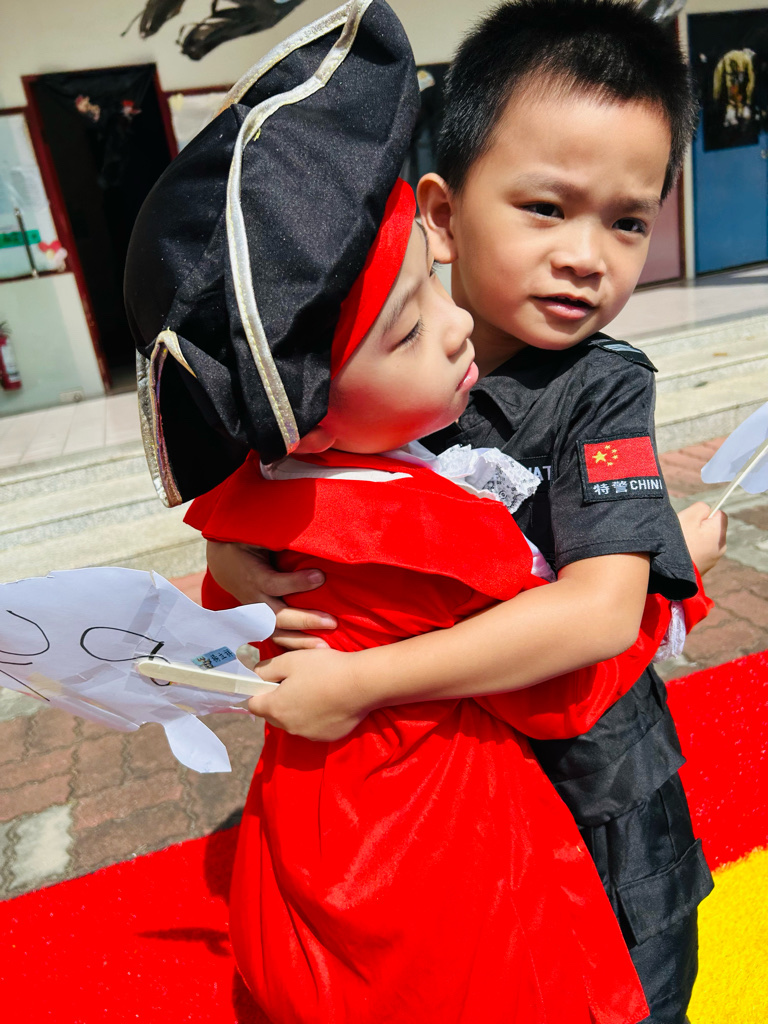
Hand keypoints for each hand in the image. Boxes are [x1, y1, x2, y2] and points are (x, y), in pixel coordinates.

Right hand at [206, 541, 336, 648]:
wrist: (224, 562)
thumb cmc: (248, 546)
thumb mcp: (258, 538)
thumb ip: (277, 540)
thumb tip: (306, 534)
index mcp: (253, 575)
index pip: (274, 583)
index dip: (296, 582)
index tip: (320, 576)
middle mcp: (253, 598)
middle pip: (277, 615)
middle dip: (304, 619)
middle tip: (331, 622)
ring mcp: (255, 613)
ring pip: (276, 632)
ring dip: (300, 641)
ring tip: (324, 647)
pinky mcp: (259, 622)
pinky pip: (276, 637)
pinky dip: (293, 646)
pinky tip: (312, 653)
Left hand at [238, 645, 369, 741]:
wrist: (361, 684)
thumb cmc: (323, 668)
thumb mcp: (290, 660)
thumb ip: (265, 669)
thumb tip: (255, 675)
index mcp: (275, 708)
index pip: (252, 704)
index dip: (258, 691)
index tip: (271, 680)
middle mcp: (288, 727)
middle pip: (273, 715)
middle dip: (278, 700)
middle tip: (295, 682)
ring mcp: (308, 734)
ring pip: (293, 722)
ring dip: (297, 709)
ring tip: (315, 690)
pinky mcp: (326, 737)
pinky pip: (312, 727)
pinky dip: (315, 717)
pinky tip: (329, 702)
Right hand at [678, 502, 726, 574]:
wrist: (671, 571)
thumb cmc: (680, 541)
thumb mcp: (689, 516)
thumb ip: (701, 507)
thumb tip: (707, 511)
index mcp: (719, 533)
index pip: (719, 514)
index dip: (705, 514)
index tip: (693, 519)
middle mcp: (721, 546)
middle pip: (712, 528)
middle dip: (699, 527)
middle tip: (684, 532)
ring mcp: (714, 559)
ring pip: (706, 541)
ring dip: (695, 540)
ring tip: (681, 545)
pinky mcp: (705, 568)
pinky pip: (701, 553)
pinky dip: (693, 551)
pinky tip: (682, 554)